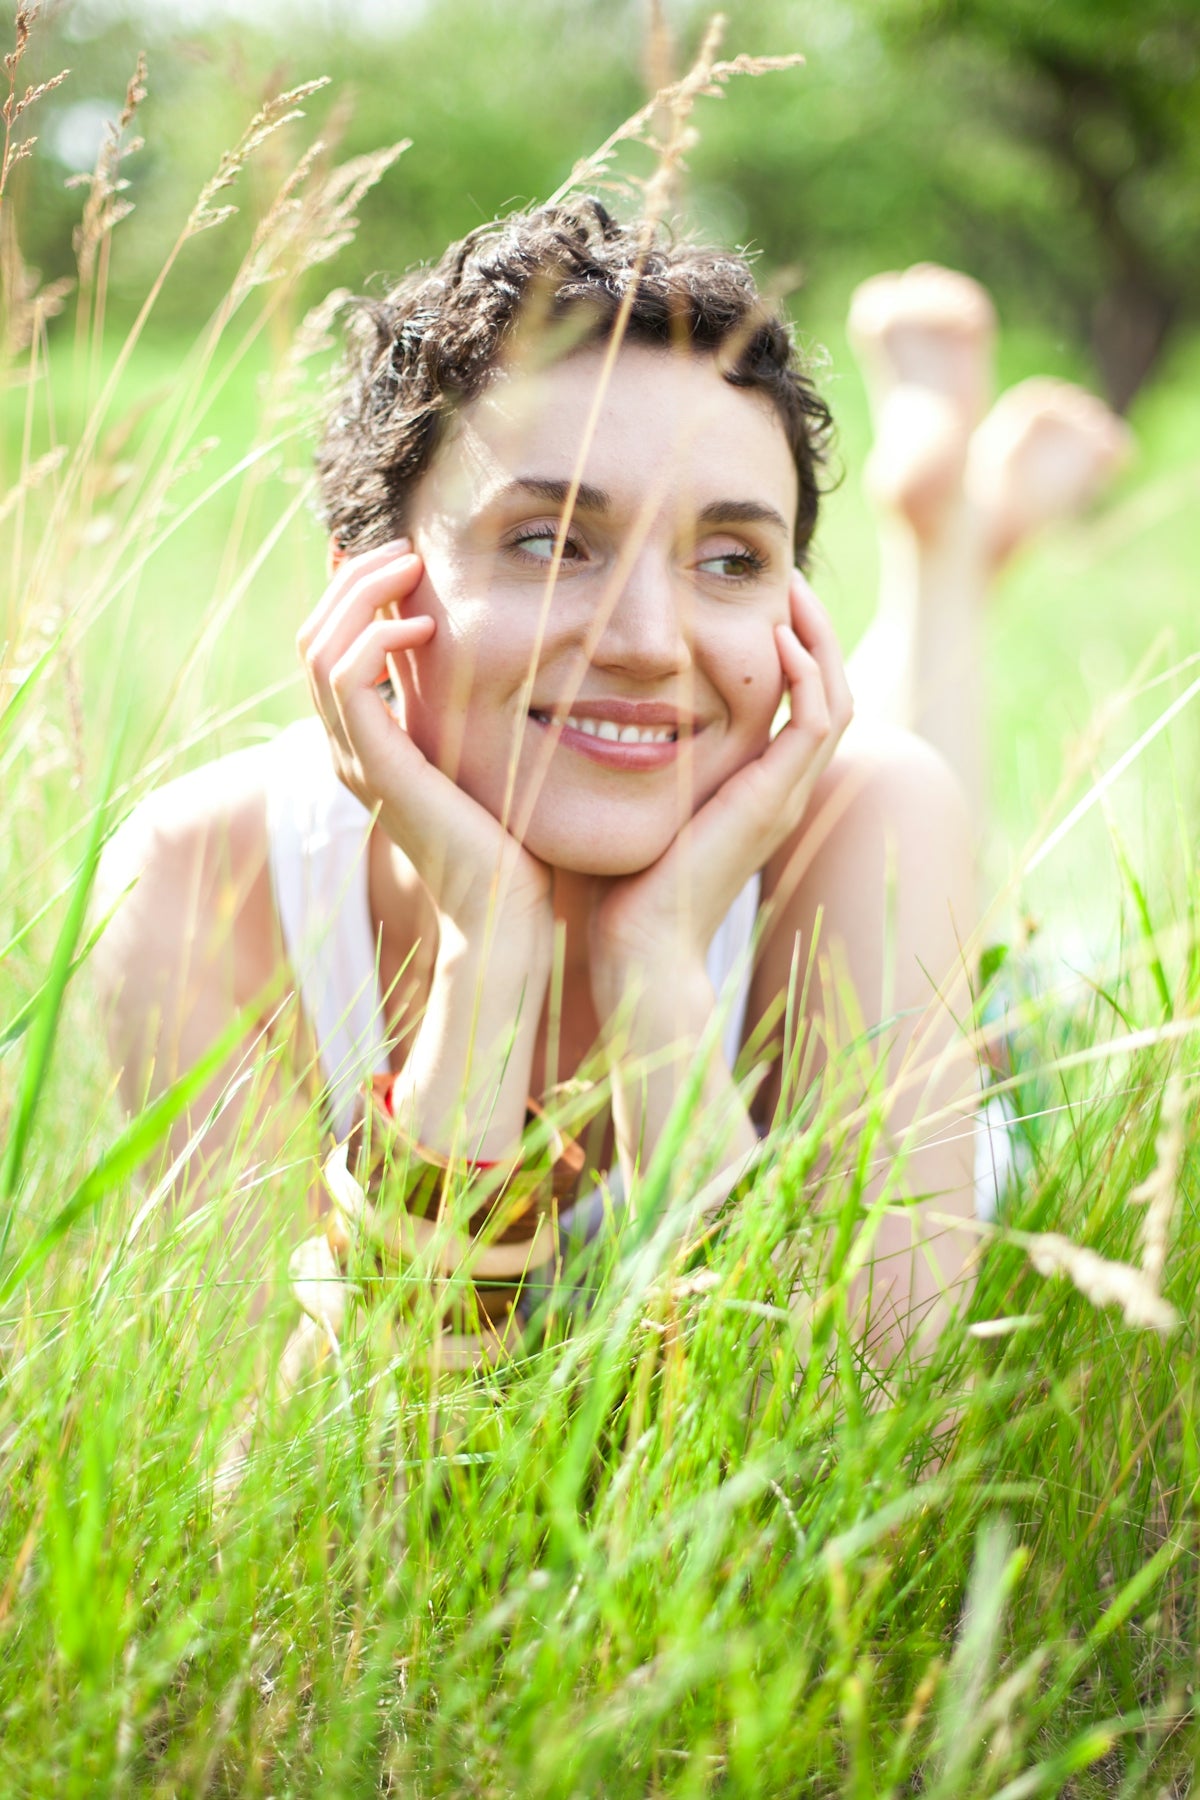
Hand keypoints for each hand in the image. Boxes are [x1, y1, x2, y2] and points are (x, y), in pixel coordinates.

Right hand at [296, 539, 552, 948]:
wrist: (506, 913)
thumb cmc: (513, 842)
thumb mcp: (487, 756)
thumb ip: (474, 710)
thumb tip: (506, 660)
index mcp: (369, 742)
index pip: (330, 645)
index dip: (353, 591)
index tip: (402, 553)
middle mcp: (349, 747)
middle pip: (313, 634)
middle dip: (354, 578)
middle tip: (406, 546)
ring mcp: (355, 758)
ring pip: (318, 646)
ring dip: (361, 593)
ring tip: (411, 566)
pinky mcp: (376, 766)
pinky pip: (344, 678)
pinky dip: (374, 636)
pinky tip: (423, 628)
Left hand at [589, 572, 852, 995]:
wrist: (636, 949)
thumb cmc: (619, 885)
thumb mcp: (633, 800)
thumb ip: (632, 755)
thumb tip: (591, 705)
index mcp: (756, 789)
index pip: (798, 700)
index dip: (788, 644)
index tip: (755, 595)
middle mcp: (781, 790)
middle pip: (830, 688)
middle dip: (811, 626)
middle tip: (784, 574)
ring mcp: (784, 797)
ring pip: (834, 696)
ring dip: (817, 636)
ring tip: (790, 587)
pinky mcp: (774, 801)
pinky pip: (815, 722)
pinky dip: (806, 675)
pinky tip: (777, 638)